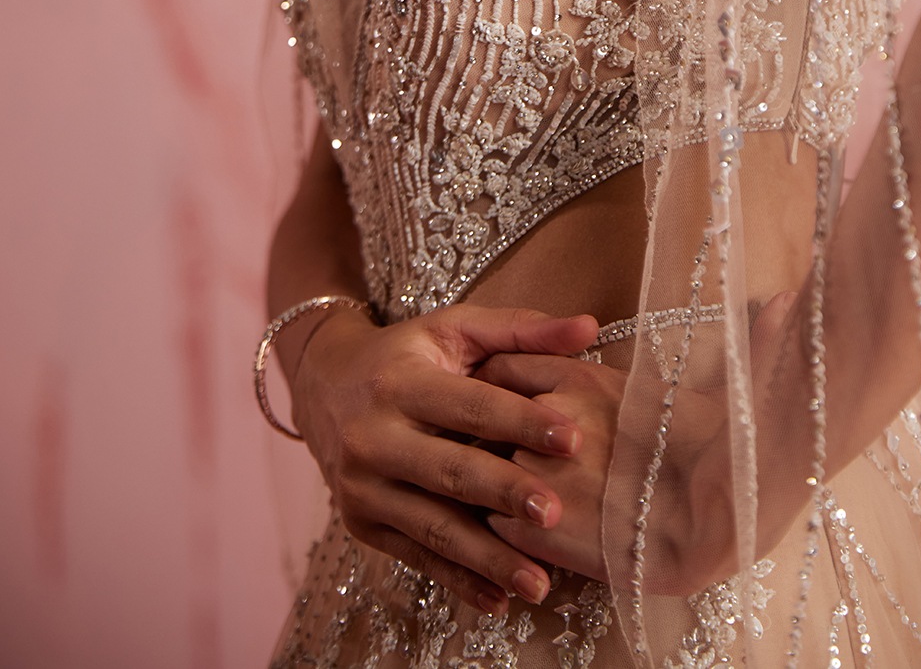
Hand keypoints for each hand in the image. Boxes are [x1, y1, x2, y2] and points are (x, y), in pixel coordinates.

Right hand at [291, 302, 597, 614]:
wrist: (324, 386)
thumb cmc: (408, 354)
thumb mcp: (455, 328)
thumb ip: (522, 328)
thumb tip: (588, 327)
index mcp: (401, 383)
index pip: (470, 406)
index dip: (522, 421)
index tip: (573, 438)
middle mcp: (374, 437)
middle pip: (449, 470)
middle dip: (505, 493)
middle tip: (555, 513)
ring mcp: (364, 487)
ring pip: (433, 526)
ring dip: (488, 558)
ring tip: (539, 581)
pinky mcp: (362, 525)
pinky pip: (416, 557)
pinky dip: (459, 582)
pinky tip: (499, 600)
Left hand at [479, 292, 802, 597]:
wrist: (718, 528)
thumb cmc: (721, 457)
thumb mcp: (713, 383)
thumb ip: (733, 342)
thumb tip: (789, 300)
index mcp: (581, 375)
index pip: (503, 362)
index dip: (497, 384)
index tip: (500, 403)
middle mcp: (551, 416)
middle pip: (482, 415)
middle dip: (482, 434)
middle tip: (490, 454)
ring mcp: (539, 469)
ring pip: (482, 469)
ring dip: (487, 483)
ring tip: (499, 499)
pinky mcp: (535, 524)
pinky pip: (491, 522)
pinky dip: (498, 528)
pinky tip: (521, 534)